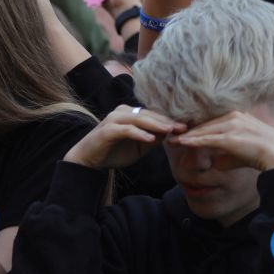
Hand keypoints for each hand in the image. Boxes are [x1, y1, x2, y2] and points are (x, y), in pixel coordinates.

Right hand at [65, 105, 185, 169]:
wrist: (88, 160)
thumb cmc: (113, 152)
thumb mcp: (138, 147)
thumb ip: (152, 139)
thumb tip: (170, 133)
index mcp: (129, 114)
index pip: (153, 115)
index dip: (169, 120)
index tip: (186, 127)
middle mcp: (122, 112)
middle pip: (149, 115)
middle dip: (167, 122)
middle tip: (184, 128)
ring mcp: (113, 119)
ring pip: (139, 119)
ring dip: (156, 125)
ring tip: (170, 131)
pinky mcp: (108, 130)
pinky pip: (127, 130)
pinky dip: (139, 134)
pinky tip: (150, 139)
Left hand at [169, 111, 273, 171]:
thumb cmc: (263, 155)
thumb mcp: (242, 152)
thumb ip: (227, 156)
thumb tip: (215, 163)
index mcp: (237, 117)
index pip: (211, 122)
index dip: (195, 129)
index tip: (181, 133)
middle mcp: (234, 117)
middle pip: (204, 124)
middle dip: (186, 131)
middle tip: (169, 135)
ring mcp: (232, 126)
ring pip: (203, 131)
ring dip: (186, 136)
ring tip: (171, 140)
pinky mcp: (230, 138)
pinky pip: (207, 139)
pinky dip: (193, 141)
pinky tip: (181, 143)